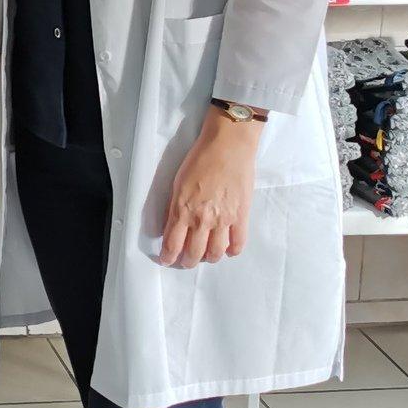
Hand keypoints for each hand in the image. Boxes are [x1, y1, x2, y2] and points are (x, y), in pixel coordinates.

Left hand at [159, 108, 259, 267]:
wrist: (228, 146)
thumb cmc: (200, 159)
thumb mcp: (178, 184)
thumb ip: (175, 207)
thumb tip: (171, 226)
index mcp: (183, 210)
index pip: (172, 244)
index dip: (168, 256)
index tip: (166, 260)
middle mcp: (202, 219)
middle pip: (193, 253)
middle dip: (187, 261)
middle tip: (186, 261)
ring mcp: (223, 219)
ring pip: (215, 253)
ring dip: (209, 258)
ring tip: (206, 256)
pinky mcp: (241, 216)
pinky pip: (238, 244)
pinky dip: (232, 251)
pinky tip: (228, 250)